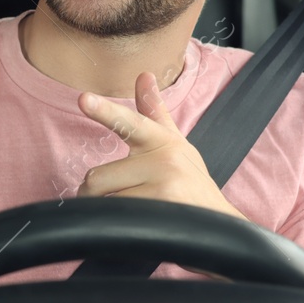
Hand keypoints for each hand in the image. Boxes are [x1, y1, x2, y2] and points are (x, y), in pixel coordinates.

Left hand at [74, 70, 245, 221]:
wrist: (220, 228)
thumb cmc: (190, 184)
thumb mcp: (175, 146)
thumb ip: (155, 112)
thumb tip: (144, 74)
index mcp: (163, 141)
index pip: (131, 123)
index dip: (106, 111)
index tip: (84, 99)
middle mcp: (166, 160)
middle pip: (97, 177)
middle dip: (97, 193)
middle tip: (116, 197)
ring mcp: (165, 187)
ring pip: (104, 199)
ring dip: (107, 211)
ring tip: (133, 213)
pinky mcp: (161, 211)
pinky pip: (114, 219)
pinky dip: (116, 227)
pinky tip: (138, 226)